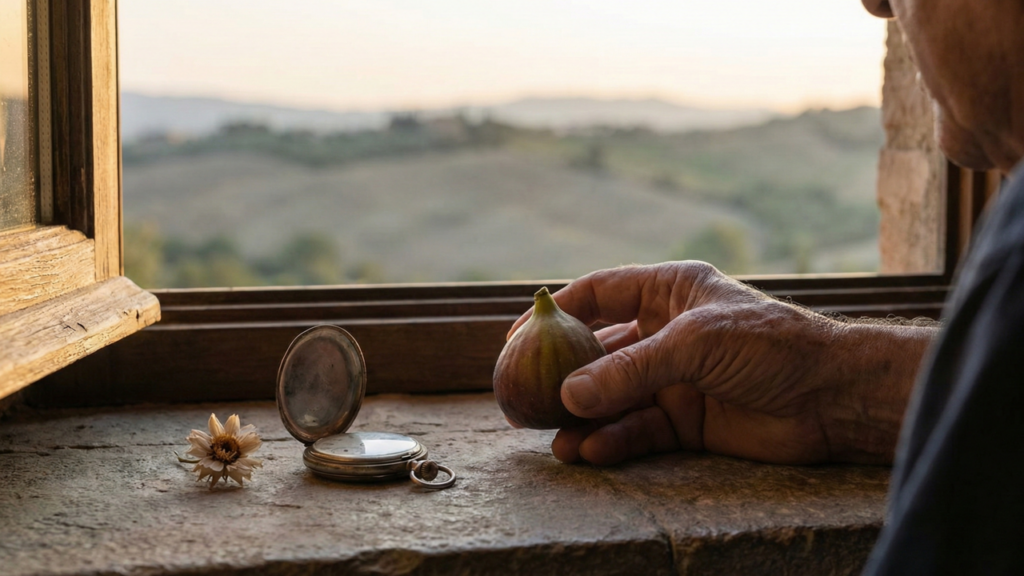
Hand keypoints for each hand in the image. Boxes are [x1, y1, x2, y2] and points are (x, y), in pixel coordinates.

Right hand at [507, 262, 933, 465]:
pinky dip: (614, 441)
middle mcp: (665, 333)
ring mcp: (673, 379)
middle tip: (526, 398)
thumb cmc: (772, 346)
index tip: (516, 337)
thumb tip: (569, 394)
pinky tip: (591, 452)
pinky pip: (638, 431)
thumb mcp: (695, 345)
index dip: (557, 312)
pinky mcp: (685, 422)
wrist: (833, 397)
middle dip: (563, 376)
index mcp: (668, 292)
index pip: (598, 293)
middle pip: (598, 351)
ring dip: (585, 418)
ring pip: (614, 398)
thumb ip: (631, 370)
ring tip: (557, 440)